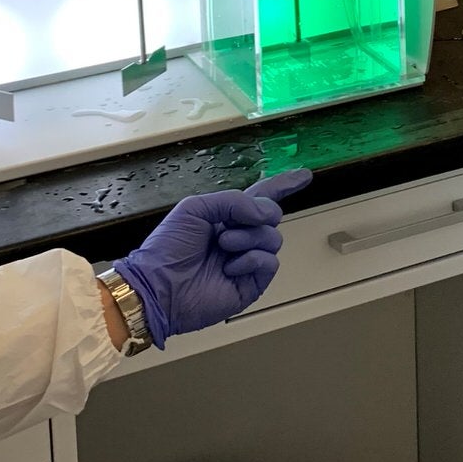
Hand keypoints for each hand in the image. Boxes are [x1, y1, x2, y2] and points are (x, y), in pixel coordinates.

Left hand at [112, 168, 311, 346]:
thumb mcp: (196, 208)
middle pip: (272, 216)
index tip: (304, 176)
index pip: (261, 197)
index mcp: (226, 217)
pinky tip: (229, 266)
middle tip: (232, 224)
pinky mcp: (251, 284)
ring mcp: (246, 261)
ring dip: (248, 237)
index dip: (283, 185)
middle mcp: (240, 237)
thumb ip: (233, 201)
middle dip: (257, 214)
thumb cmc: (168, 247)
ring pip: (273, 238)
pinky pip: (269, 263)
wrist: (159, 285)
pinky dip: (251, 259)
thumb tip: (265, 211)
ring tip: (224, 246)